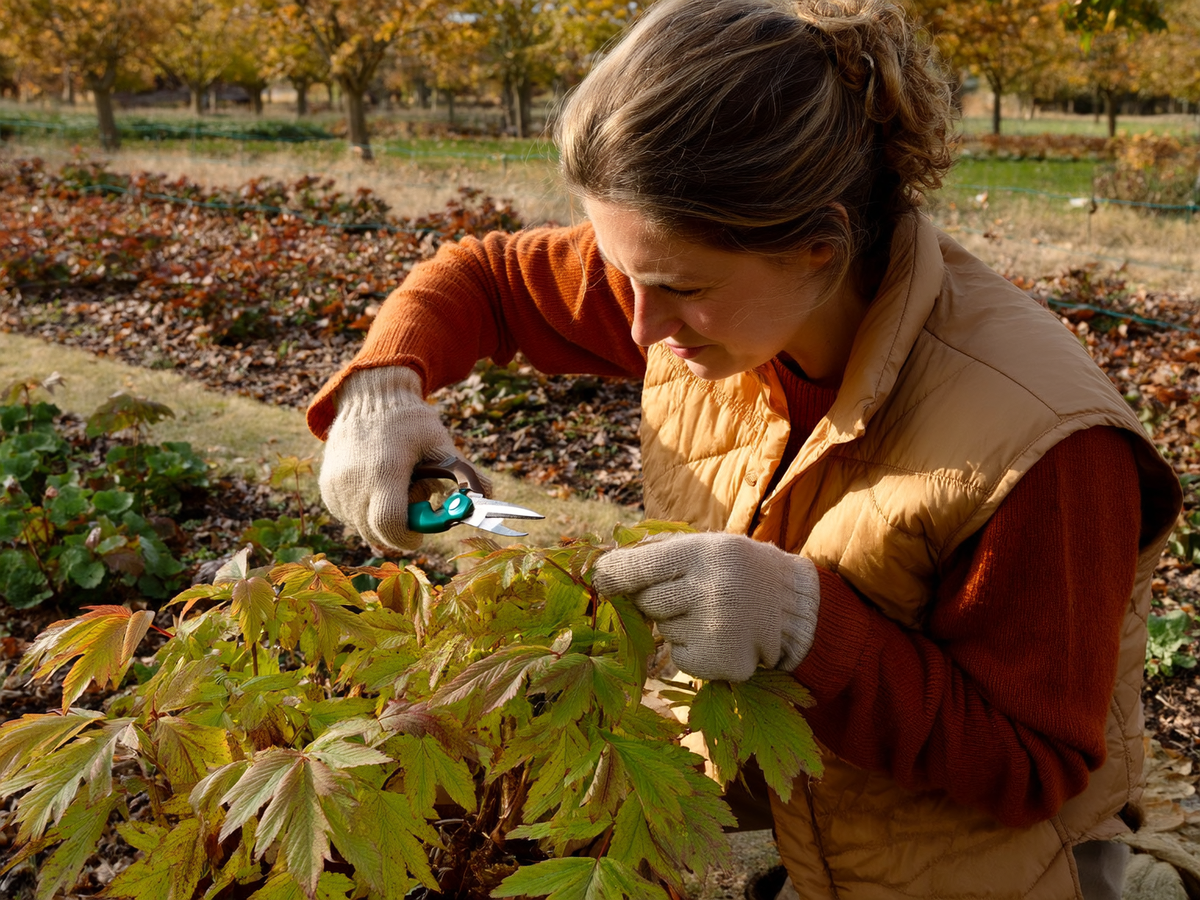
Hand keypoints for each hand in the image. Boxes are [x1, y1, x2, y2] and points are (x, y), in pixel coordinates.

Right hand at [318, 366, 459, 553]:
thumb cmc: (410, 420)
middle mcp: (354, 482)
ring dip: (381, 521)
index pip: (390, 525)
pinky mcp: (326, 488)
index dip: (408, 536)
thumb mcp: (440, 444)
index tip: (420, 533)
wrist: (370, 397)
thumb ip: (464, 474)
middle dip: (398, 531)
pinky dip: (364, 512)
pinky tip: (376, 487)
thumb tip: (489, 495)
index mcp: (384, 470)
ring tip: (394, 489)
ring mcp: (336, 486)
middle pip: (376, 532)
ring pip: (361, 527)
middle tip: (413, 511)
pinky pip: (348, 516)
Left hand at [593, 532, 819, 681]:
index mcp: (705, 554)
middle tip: (687, 593)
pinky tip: (718, 635)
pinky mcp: (720, 663)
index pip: (641, 566)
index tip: (600, 578)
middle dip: (654, 600)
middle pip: (646, 603)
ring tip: (712, 613)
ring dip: (676, 624)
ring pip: (662, 630)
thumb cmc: (737, 570)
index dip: (614, 574)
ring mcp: (717, 631)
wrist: (794, 606)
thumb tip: (603, 566)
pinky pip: (679, 656)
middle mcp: (712, 591)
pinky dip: (690, 648)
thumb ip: (659, 551)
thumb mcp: (707, 545)